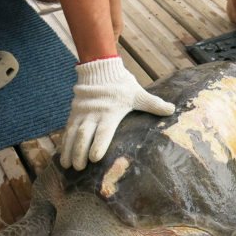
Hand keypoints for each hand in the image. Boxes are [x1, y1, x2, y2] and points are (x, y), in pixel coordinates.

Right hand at [60, 56, 174, 169]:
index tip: (94, 158)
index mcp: (110, 112)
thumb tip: (172, 110)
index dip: (98, 144)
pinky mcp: (74, 112)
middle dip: (80, 152)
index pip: (103, 131)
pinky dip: (64, 141)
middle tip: (79, 167)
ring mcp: (82, 113)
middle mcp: (93, 114)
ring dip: (69, 150)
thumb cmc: (122, 85)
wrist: (101, 68)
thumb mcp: (138, 94)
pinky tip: (62, 154)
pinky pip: (68, 128)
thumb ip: (154, 104)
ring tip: (66, 165)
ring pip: (73, 133)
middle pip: (84, 135)